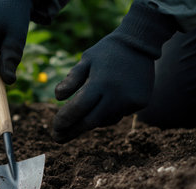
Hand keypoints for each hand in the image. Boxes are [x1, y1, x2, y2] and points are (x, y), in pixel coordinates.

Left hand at [52, 1, 176, 142]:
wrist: (140, 44)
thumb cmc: (107, 51)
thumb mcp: (86, 60)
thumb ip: (72, 79)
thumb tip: (58, 97)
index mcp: (101, 82)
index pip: (79, 108)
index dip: (64, 120)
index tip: (54, 129)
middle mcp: (117, 94)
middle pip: (90, 122)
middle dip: (72, 131)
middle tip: (58, 138)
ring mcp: (130, 100)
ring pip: (104, 120)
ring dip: (90, 119)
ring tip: (83, 110)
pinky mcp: (140, 103)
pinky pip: (118, 115)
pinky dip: (107, 113)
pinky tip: (106, 100)